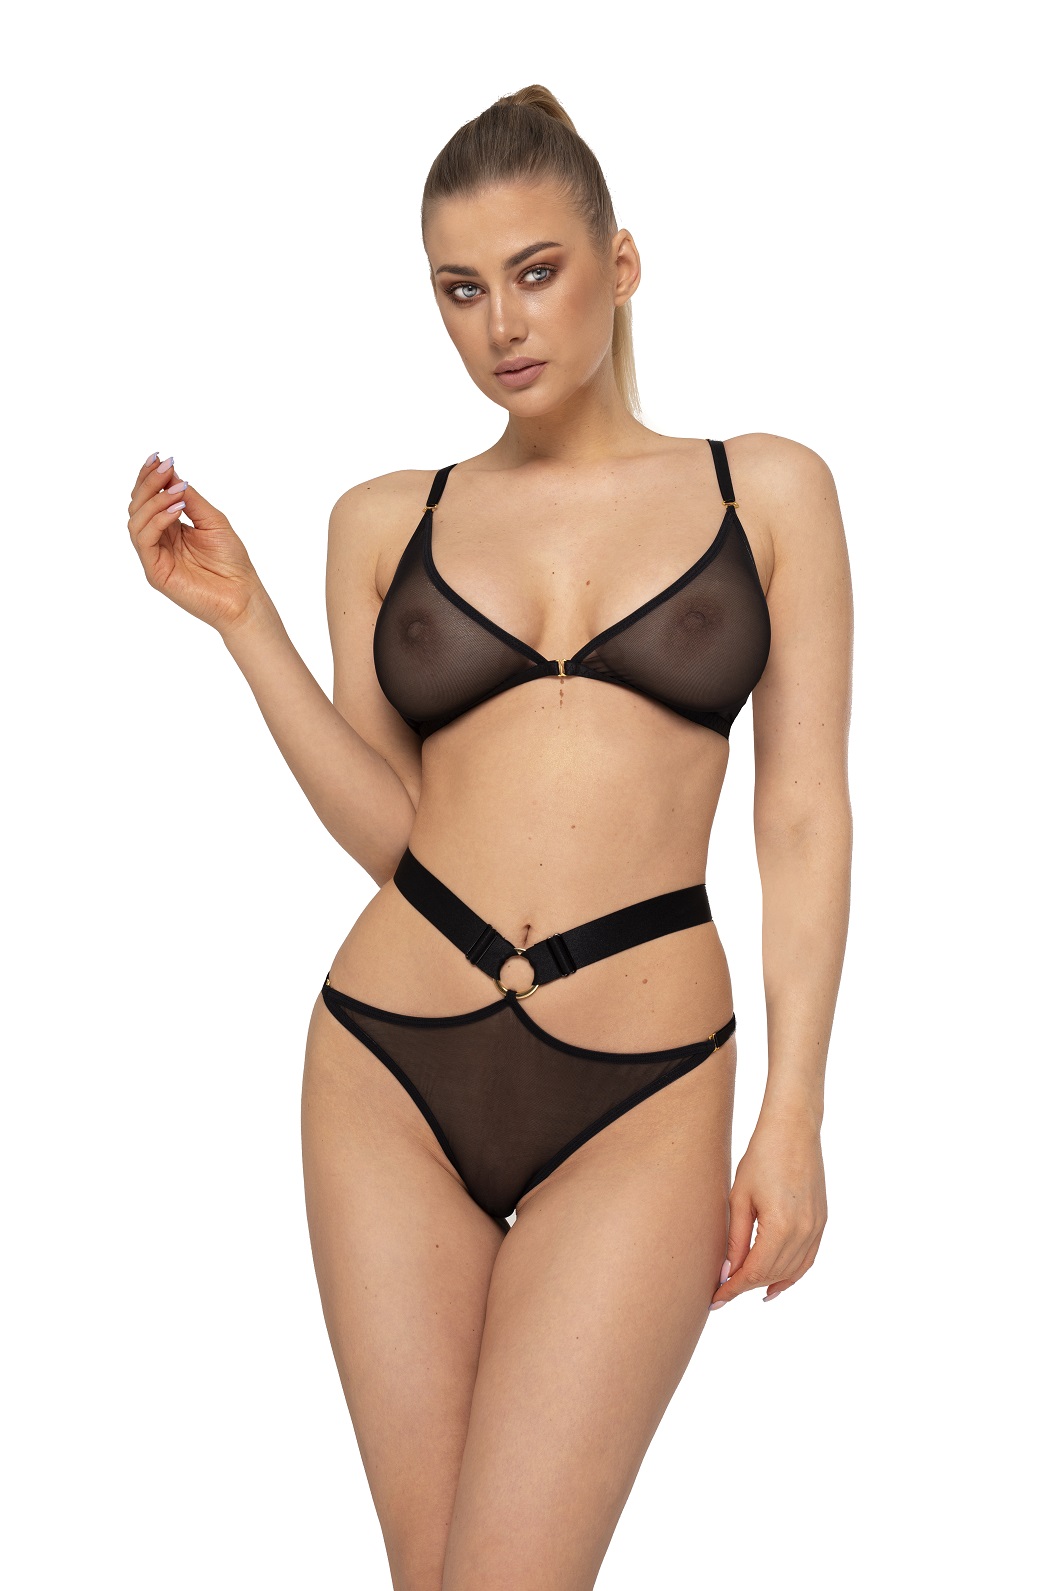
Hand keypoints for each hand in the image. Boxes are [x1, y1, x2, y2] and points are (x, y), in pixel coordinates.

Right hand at [127, 451, 262, 633]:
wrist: (243, 596)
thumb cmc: (232, 562)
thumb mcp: (212, 519)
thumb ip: (189, 498)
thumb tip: (171, 472)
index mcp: (170, 528)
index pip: (149, 498)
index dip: (149, 477)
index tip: (159, 456)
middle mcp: (158, 541)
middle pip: (137, 506)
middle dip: (149, 483)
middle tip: (166, 467)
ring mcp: (154, 557)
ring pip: (136, 521)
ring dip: (154, 500)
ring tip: (177, 490)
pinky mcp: (155, 572)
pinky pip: (145, 540)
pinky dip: (157, 520)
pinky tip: (175, 509)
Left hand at [710, 1108, 826, 1308]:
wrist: (793, 1129)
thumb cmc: (762, 1157)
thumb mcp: (740, 1198)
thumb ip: (735, 1239)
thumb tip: (727, 1273)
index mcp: (781, 1227)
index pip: (755, 1272)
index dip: (734, 1289)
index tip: (716, 1300)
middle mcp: (804, 1232)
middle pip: (772, 1274)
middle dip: (746, 1286)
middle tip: (722, 1292)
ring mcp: (817, 1228)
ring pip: (791, 1270)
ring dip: (767, 1282)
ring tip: (743, 1290)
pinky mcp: (822, 1222)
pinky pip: (807, 1259)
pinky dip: (791, 1275)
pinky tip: (775, 1286)